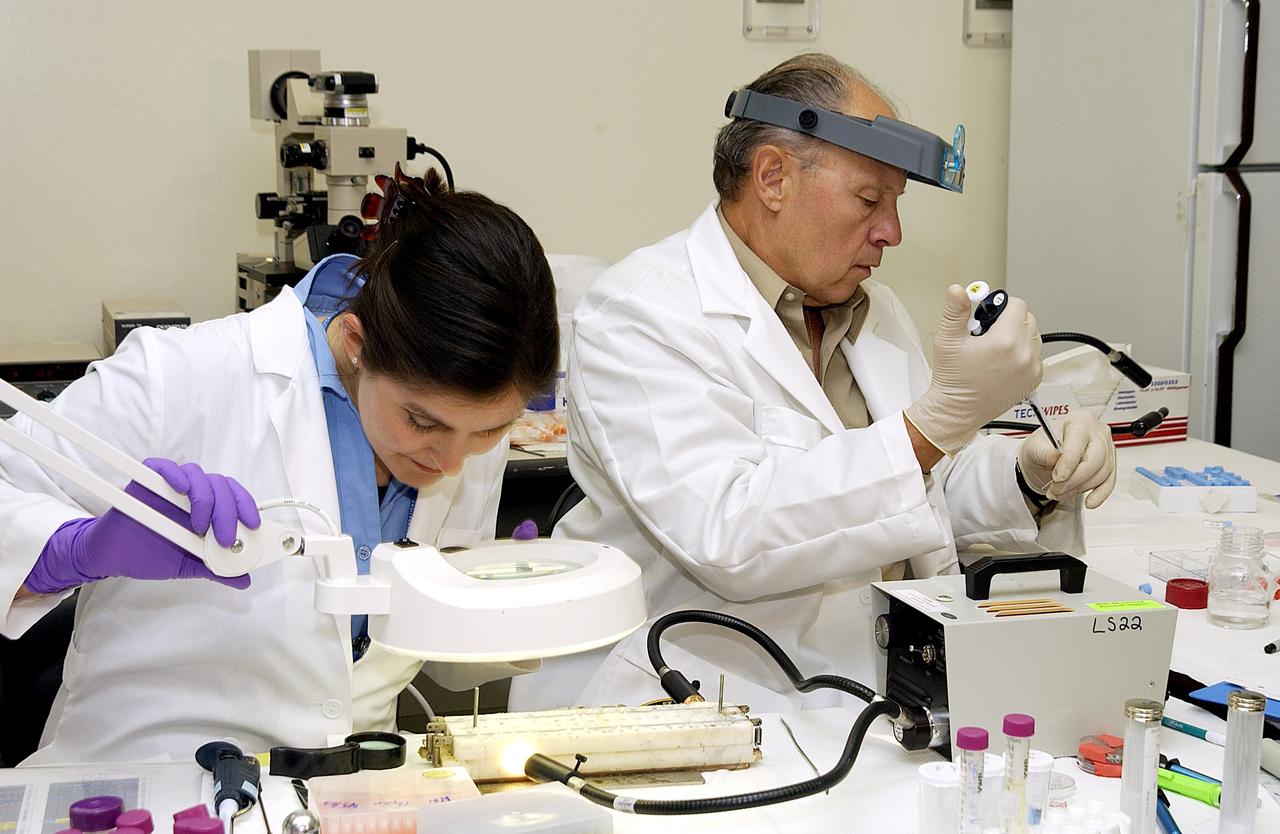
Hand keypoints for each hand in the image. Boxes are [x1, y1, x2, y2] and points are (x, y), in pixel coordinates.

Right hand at [23, 458, 259, 593]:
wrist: (113, 559)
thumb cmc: (150, 556)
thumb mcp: (189, 566)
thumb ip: (216, 569)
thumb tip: (244, 579)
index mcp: (206, 510)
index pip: (233, 497)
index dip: (246, 507)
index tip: (253, 526)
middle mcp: (191, 494)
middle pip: (219, 486)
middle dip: (228, 511)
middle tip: (225, 538)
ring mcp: (169, 486)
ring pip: (198, 475)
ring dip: (206, 498)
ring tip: (200, 526)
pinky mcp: (146, 480)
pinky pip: (163, 466)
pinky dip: (175, 473)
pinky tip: (181, 489)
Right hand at [905, 284, 1042, 454]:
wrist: (958, 410)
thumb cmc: (953, 378)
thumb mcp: (947, 340)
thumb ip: (955, 311)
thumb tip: (958, 290)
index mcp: (1005, 340)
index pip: (1017, 305)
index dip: (1000, 307)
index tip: (986, 318)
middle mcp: (1024, 354)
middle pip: (1027, 319)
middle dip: (1009, 321)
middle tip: (987, 335)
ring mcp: (1032, 368)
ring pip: (1034, 336)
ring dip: (1018, 336)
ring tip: (995, 349)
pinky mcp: (1034, 379)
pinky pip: (1036, 355)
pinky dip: (1024, 354)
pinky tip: (1004, 362)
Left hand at [1018, 411, 1116, 507]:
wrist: (1044, 457)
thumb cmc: (1042, 447)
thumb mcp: (1034, 447)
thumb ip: (1044, 452)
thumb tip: (1055, 458)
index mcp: (1079, 420)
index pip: (1079, 441)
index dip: (1069, 462)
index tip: (1058, 477)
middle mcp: (1097, 431)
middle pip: (1096, 458)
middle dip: (1074, 479)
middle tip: (1056, 489)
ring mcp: (1107, 447)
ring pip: (1102, 472)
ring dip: (1080, 488)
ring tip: (1060, 493)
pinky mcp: (1110, 464)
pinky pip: (1109, 481)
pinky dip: (1100, 494)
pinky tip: (1090, 502)